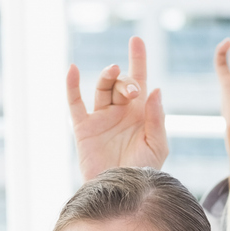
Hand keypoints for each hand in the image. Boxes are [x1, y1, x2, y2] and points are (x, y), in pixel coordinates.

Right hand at [68, 36, 166, 176]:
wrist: (121, 190)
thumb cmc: (143, 170)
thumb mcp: (157, 144)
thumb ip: (156, 117)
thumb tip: (155, 89)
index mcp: (140, 112)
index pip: (140, 79)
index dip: (138, 59)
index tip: (136, 40)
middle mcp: (120, 111)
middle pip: (122, 83)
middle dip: (128, 81)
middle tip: (135, 91)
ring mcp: (101, 118)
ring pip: (102, 88)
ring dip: (109, 77)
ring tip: (114, 71)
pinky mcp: (83, 128)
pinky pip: (75, 103)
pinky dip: (72, 85)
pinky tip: (74, 70)